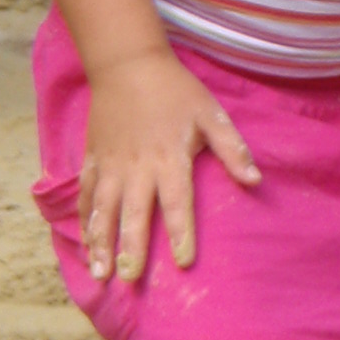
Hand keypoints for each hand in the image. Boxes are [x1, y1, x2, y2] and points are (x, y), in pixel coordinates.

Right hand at [78, 49, 259, 281]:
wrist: (126, 61)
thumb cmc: (175, 91)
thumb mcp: (210, 114)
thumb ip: (232, 148)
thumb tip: (256, 181)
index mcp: (169, 159)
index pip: (178, 203)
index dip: (181, 232)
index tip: (182, 262)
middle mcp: (137, 167)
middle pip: (134, 213)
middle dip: (131, 246)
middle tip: (130, 278)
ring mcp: (111, 164)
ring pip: (103, 209)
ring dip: (100, 242)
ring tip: (100, 273)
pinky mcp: (93, 158)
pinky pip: (85, 193)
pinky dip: (84, 220)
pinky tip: (86, 245)